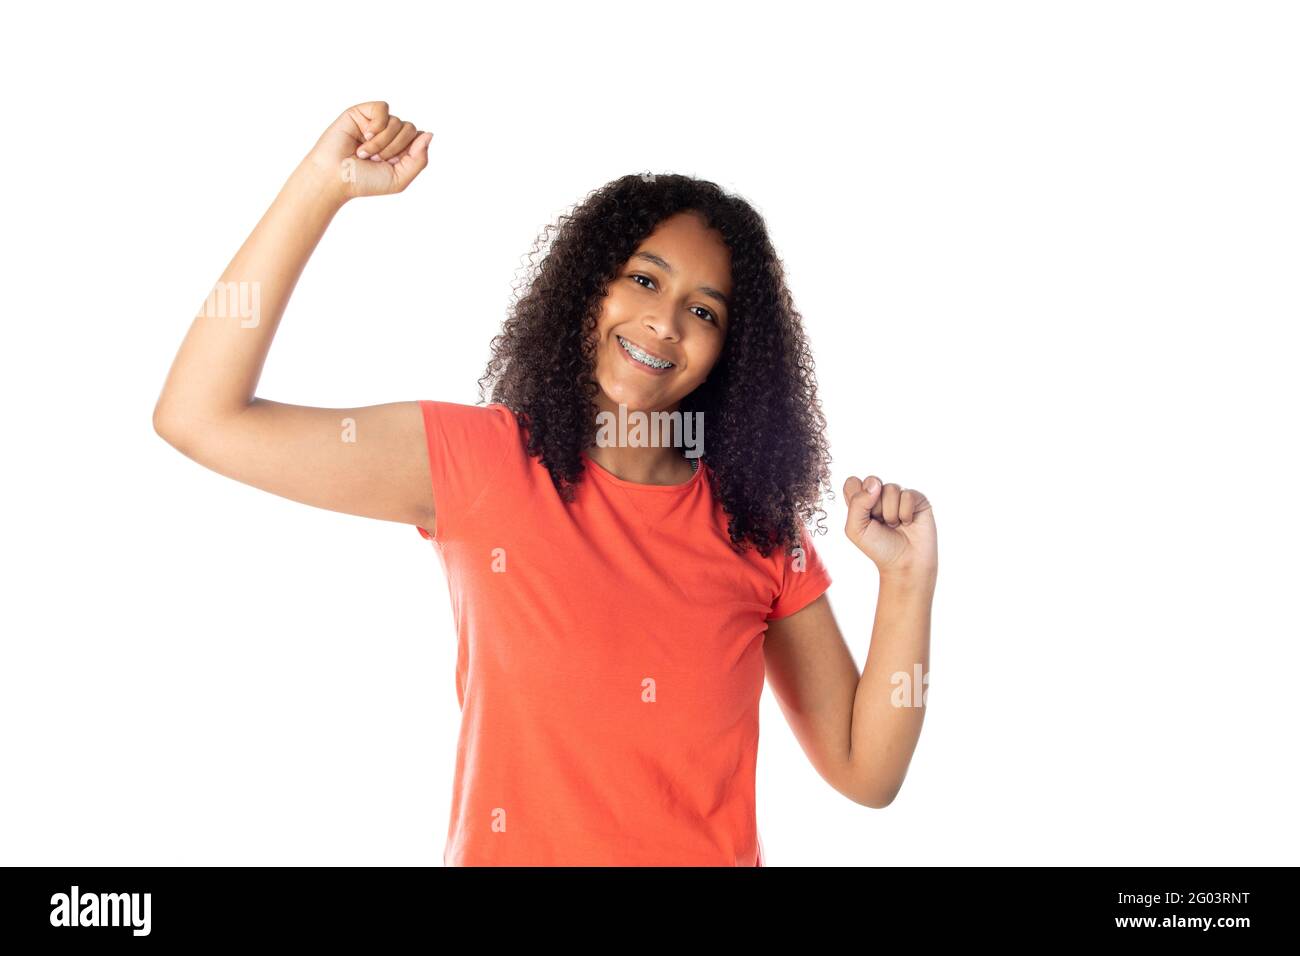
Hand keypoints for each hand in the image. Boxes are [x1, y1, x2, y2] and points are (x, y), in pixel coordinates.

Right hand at [302, 100, 432, 201]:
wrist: (334, 177)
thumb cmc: (364, 182)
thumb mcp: (399, 178)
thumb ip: (419, 159)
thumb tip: (429, 134)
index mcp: (400, 150)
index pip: (419, 140)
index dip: (411, 151)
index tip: (394, 164)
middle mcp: (389, 135)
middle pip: (410, 129)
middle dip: (395, 148)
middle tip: (376, 160)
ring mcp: (375, 123)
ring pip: (397, 121)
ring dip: (382, 142)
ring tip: (364, 154)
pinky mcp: (361, 113)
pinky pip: (383, 109)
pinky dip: (377, 125)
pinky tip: (365, 135)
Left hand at [843, 475, 936, 581]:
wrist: (904, 563)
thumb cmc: (878, 547)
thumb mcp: (856, 529)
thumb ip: (857, 503)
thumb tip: (875, 483)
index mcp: (861, 500)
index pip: (852, 482)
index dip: (856, 497)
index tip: (863, 516)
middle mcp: (880, 494)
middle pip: (871, 482)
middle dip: (874, 507)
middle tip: (880, 523)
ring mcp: (899, 495)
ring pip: (891, 489)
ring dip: (891, 514)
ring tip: (894, 525)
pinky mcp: (917, 499)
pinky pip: (907, 495)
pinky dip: (905, 514)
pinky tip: (907, 523)